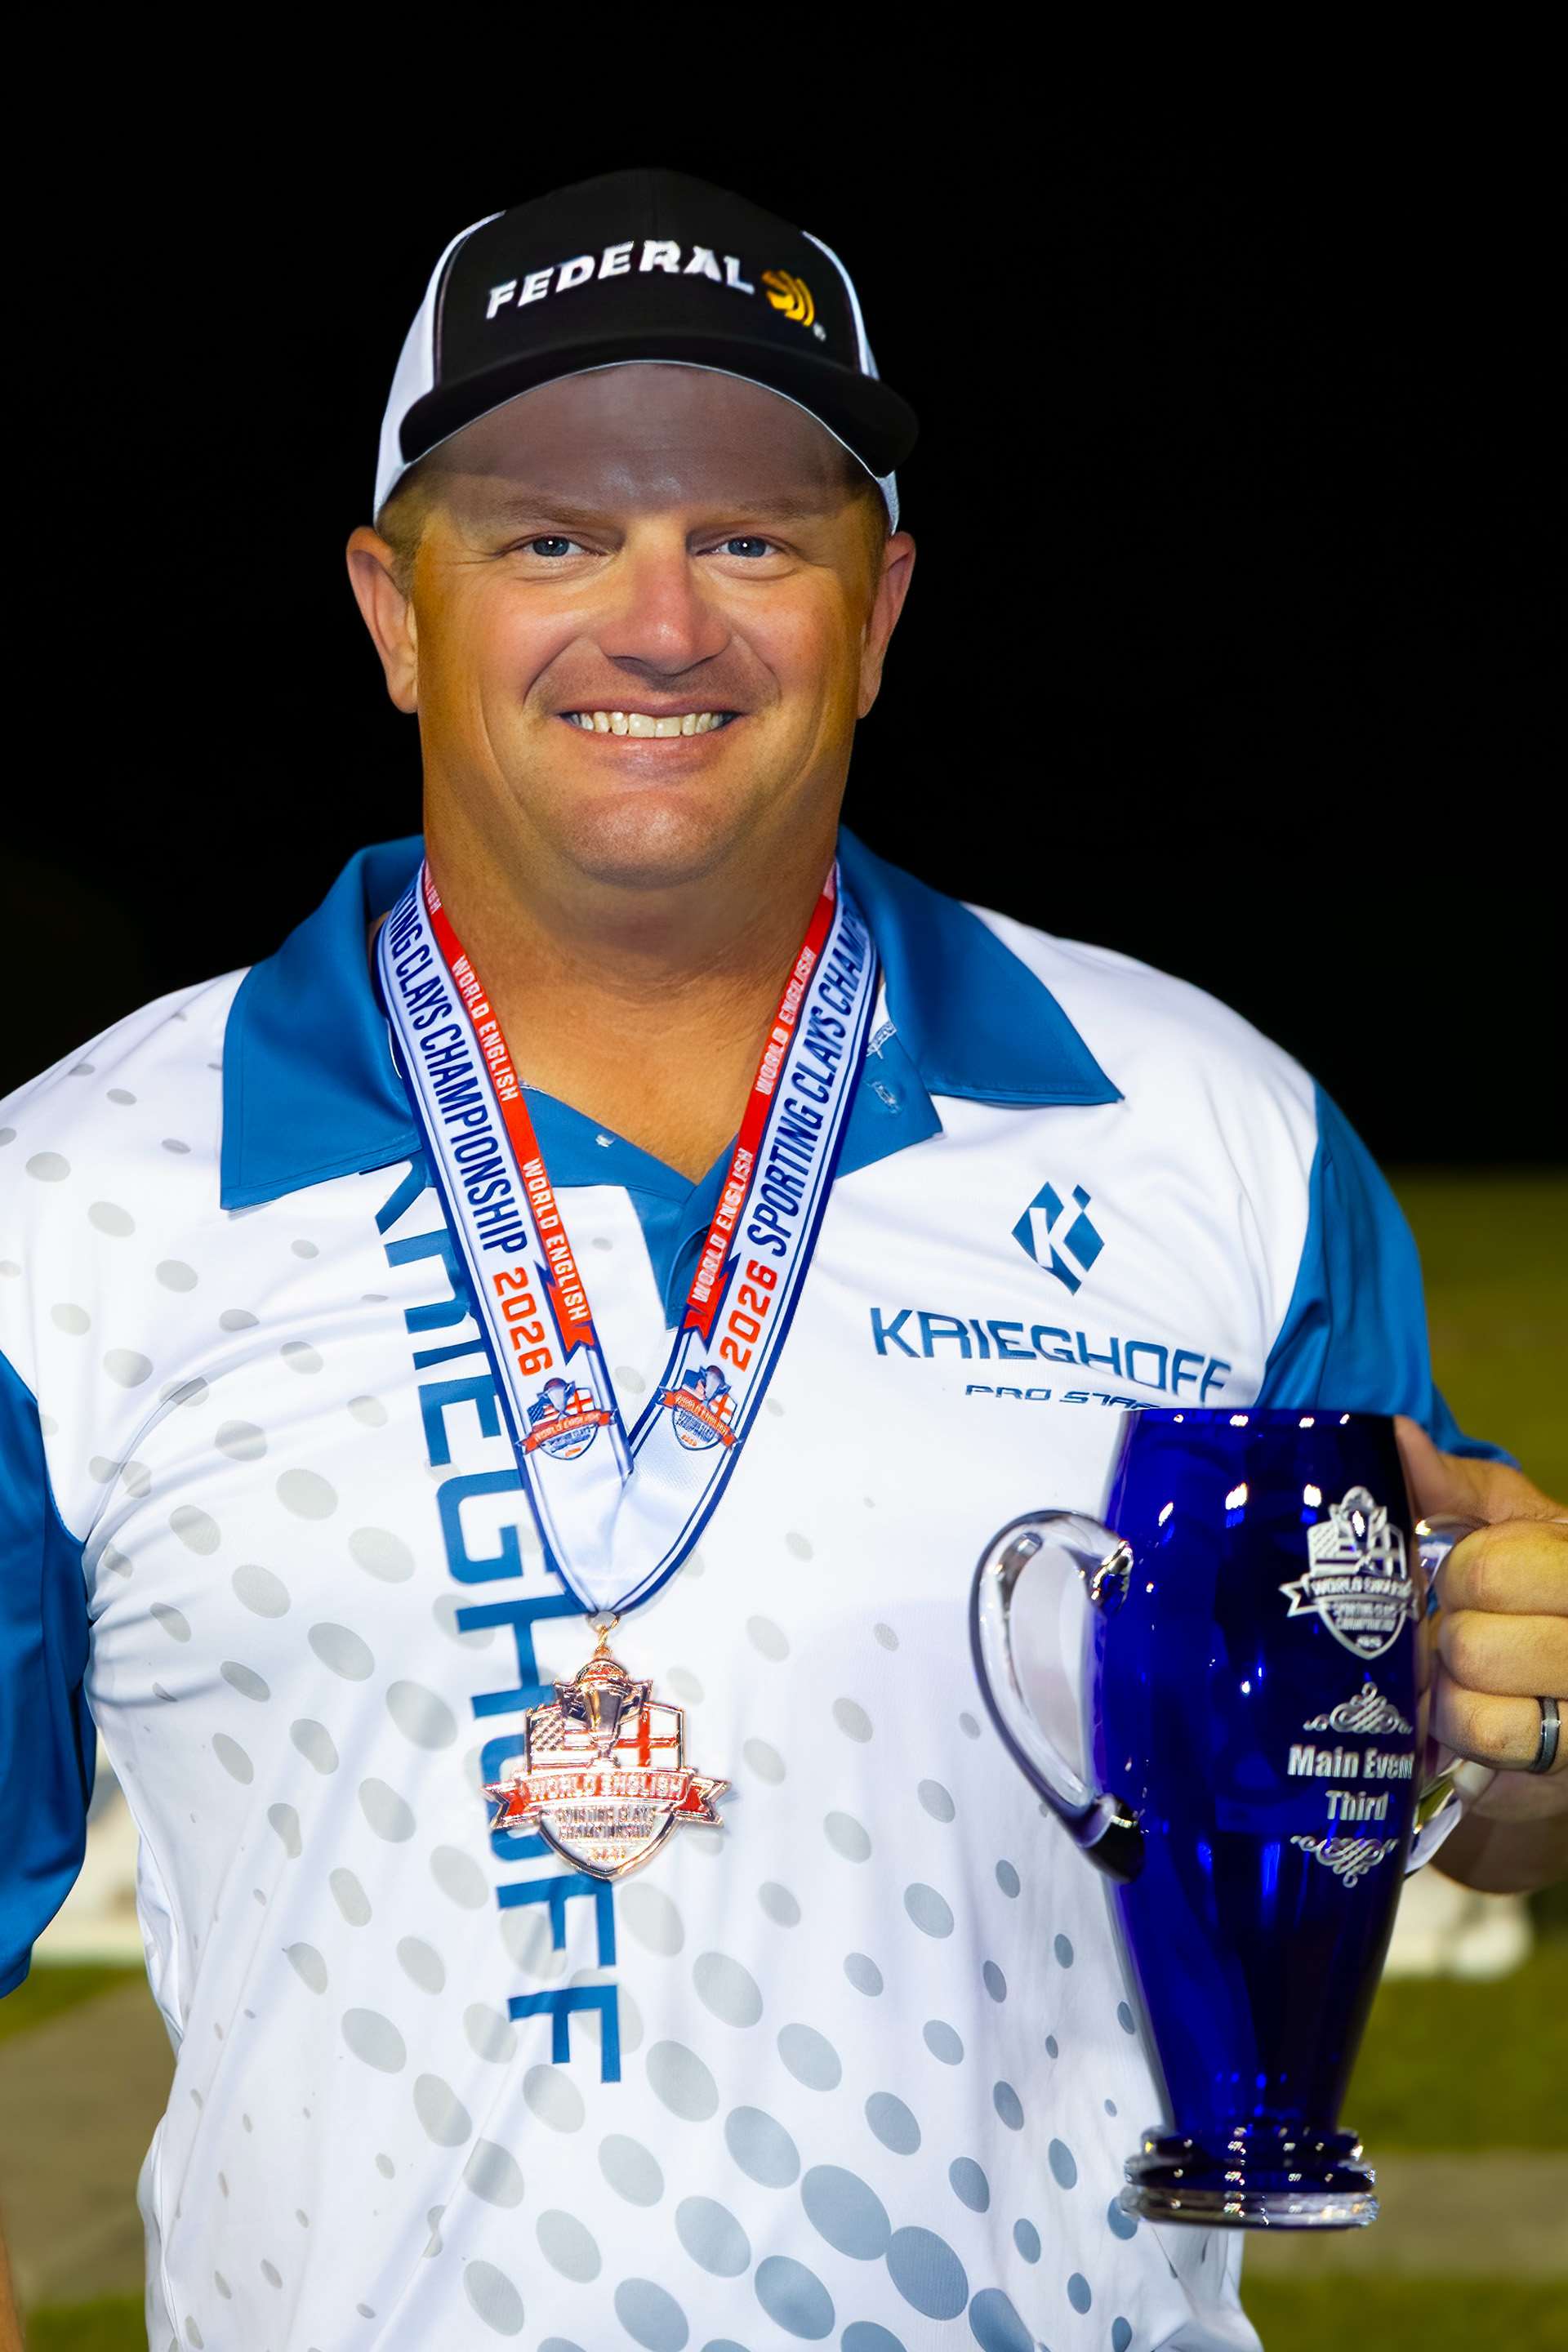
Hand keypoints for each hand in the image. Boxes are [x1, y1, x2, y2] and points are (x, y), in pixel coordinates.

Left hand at [1395, 1419, 1567, 1878]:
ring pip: (1473, 1691)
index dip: (1459, 1575)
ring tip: (1462, 1672)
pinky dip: (1458, 1727)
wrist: (1562, 1692)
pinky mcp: (1565, 1759)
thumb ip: (1455, 1488)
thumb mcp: (1505, 1525)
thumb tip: (1396, 1439)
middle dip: (1445, 1631)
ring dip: (1447, 1682)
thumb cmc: (1530, 1590)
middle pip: (1472, 1637)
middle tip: (1455, 1629)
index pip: (1490, 1569)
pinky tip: (1466, 1713)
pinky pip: (1483, 1735)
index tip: (1462, 1577)